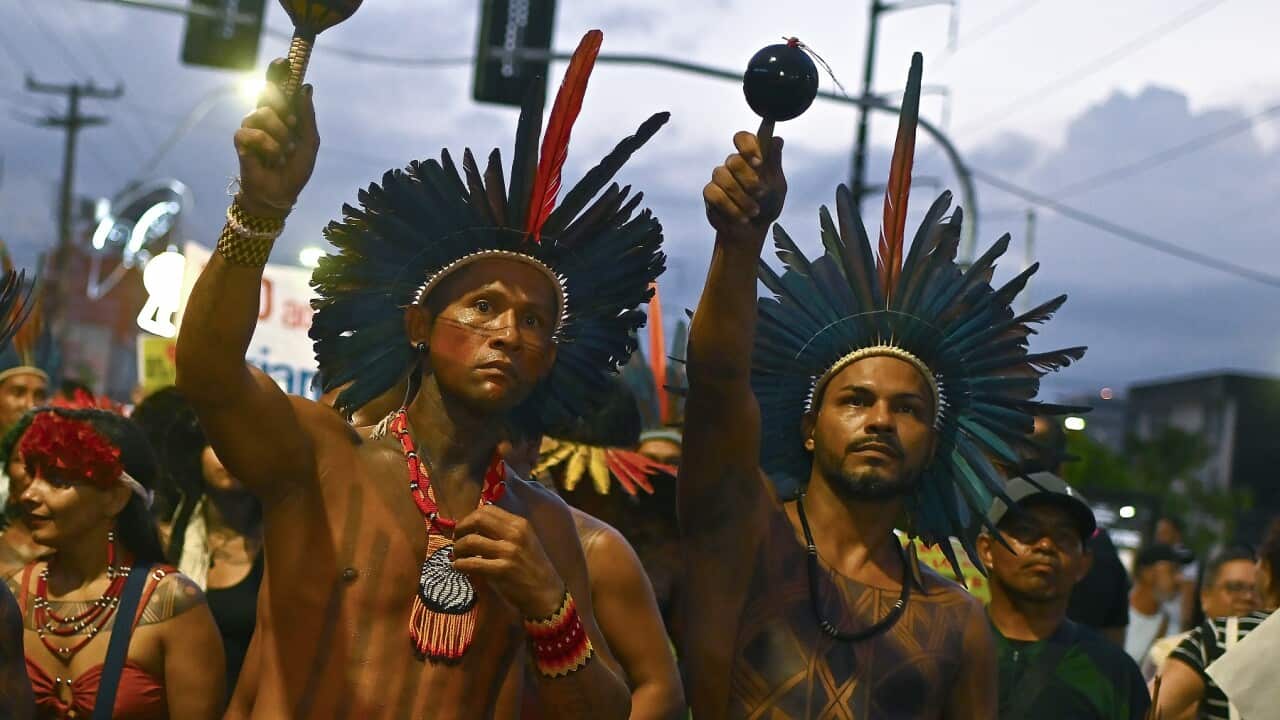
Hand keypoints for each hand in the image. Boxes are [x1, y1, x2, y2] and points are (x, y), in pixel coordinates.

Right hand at [233, 58, 319, 218]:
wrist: (281, 193)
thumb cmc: (295, 168)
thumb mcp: (309, 142)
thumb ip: (307, 116)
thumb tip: (306, 87)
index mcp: (283, 114)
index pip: (277, 86)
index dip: (278, 71)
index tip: (284, 60)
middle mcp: (265, 116)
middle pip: (267, 91)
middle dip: (282, 105)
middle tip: (292, 123)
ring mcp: (251, 126)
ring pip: (262, 113)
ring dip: (279, 134)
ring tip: (285, 151)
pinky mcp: (240, 139)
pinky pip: (252, 132)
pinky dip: (267, 146)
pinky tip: (272, 158)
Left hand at [452, 504, 564, 618]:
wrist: (547, 594)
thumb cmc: (532, 568)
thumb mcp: (524, 542)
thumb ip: (503, 531)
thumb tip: (472, 525)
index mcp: (520, 524)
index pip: (487, 509)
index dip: (470, 518)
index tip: (464, 529)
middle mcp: (515, 534)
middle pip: (477, 519)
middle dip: (461, 528)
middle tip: (457, 540)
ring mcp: (509, 552)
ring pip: (471, 541)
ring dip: (458, 548)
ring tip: (458, 556)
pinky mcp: (502, 570)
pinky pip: (471, 563)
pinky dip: (460, 565)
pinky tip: (459, 568)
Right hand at [703, 130, 786, 239]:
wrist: (754, 231)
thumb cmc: (767, 204)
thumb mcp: (777, 186)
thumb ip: (774, 164)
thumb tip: (777, 140)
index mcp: (750, 157)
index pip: (743, 138)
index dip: (748, 147)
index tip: (759, 163)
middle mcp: (733, 164)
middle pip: (733, 160)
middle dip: (749, 179)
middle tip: (761, 193)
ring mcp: (719, 177)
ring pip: (723, 177)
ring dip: (742, 198)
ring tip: (754, 212)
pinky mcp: (710, 193)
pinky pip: (715, 195)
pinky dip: (731, 208)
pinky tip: (742, 218)